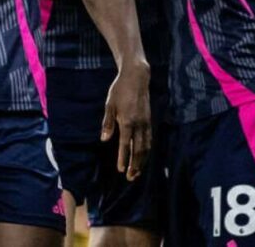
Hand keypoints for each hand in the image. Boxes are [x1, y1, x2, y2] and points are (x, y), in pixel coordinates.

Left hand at [101, 60, 150, 180]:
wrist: (137, 78)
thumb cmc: (120, 90)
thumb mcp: (109, 105)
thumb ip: (107, 123)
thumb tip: (104, 140)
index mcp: (127, 121)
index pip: (125, 145)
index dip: (123, 158)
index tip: (120, 170)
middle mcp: (139, 124)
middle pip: (139, 150)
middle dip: (135, 165)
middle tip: (130, 177)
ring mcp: (146, 123)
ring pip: (146, 147)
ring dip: (142, 161)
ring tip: (137, 172)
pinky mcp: (149, 121)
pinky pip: (149, 139)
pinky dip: (147, 151)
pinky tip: (144, 157)